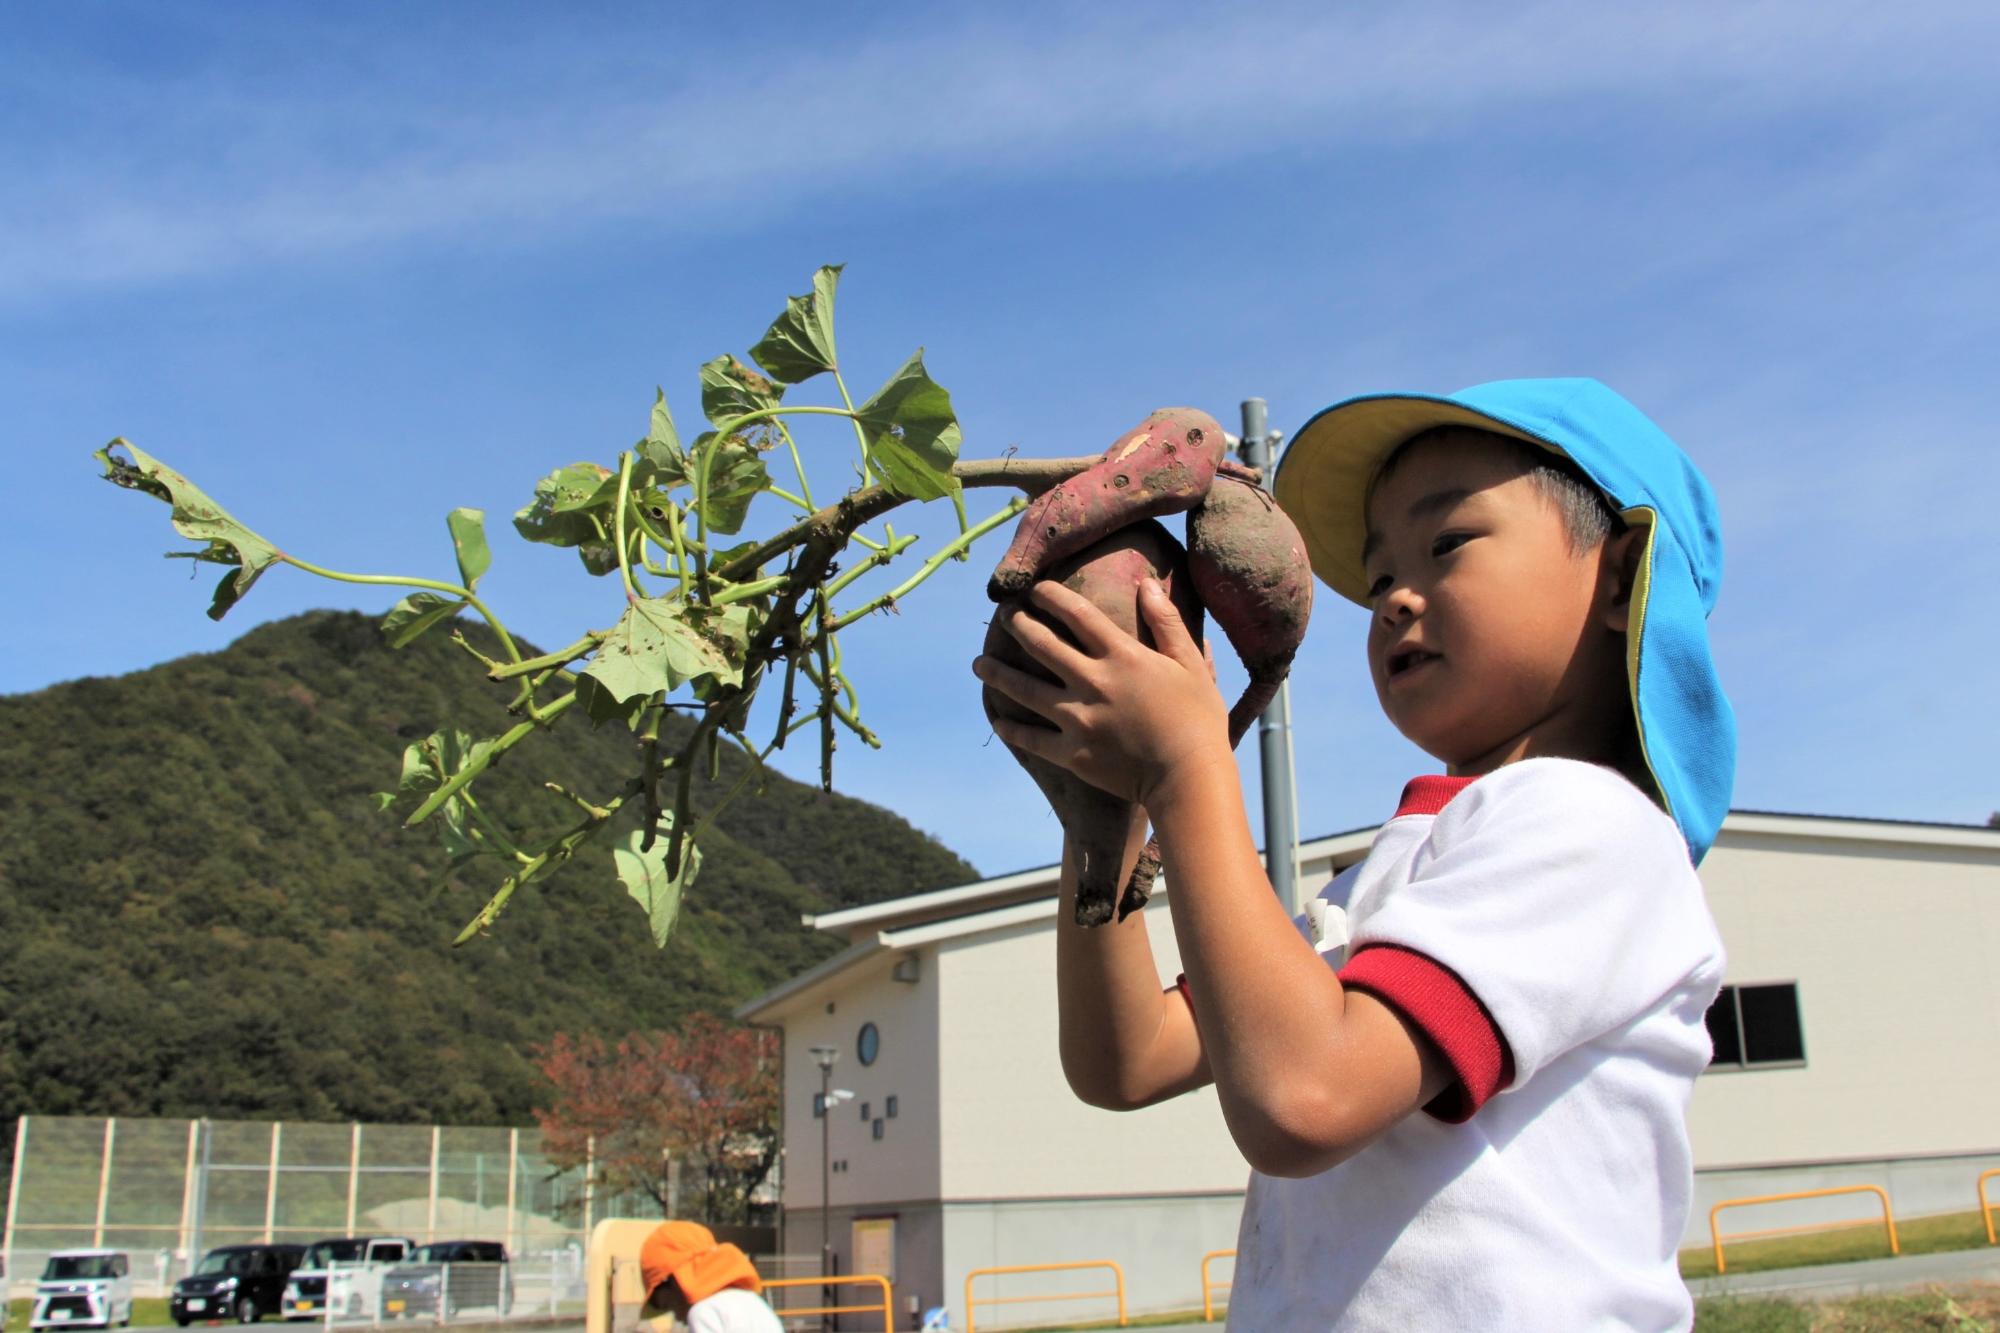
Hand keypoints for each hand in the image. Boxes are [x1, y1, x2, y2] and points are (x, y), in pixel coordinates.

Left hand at [973, 577, 1230, 804]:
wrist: (1189, 778)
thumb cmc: (1198, 720)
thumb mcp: (1191, 664)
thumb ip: (1167, 623)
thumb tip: (1146, 584)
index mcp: (1122, 656)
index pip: (1077, 614)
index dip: (1051, 597)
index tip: (1035, 589)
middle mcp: (1092, 681)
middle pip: (1042, 645)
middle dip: (1018, 625)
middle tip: (1004, 615)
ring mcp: (1078, 718)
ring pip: (1025, 689)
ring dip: (998, 673)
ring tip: (979, 664)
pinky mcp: (1072, 754)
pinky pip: (1032, 739)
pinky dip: (1012, 729)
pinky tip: (998, 721)